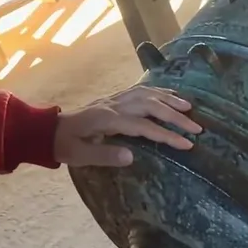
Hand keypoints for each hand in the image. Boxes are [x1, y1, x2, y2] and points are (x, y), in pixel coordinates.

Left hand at [53, 86, 201, 167]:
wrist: (50, 130)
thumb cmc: (66, 146)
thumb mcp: (80, 155)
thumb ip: (105, 156)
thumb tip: (132, 157)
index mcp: (108, 120)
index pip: (144, 126)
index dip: (166, 135)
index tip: (187, 144)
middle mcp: (114, 105)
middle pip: (150, 105)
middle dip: (175, 116)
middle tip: (197, 128)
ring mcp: (114, 99)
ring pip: (147, 93)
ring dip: (169, 99)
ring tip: (189, 107)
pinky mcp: (114, 98)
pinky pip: (140, 90)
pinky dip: (157, 91)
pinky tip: (169, 96)